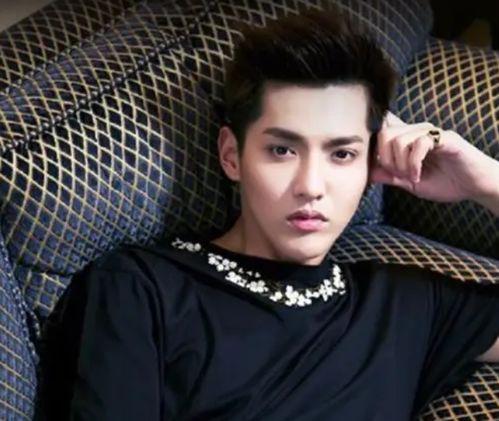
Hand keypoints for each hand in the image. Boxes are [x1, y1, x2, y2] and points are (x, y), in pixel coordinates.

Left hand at [369, 111, 498, 203]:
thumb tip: (369, 173)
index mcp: (409, 140)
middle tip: (399, 175)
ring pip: (399, 139)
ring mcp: (432, 133)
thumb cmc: (446, 183)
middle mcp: (418, 132)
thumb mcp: (411, 183)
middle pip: (385, 133)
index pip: (385, 128)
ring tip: (411, 177)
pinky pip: (420, 143)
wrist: (476, 187)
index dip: (374, 141)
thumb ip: (391, 176)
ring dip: (400, 164)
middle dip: (386, 159)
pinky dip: (414, 163)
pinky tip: (418, 175)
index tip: (378, 164)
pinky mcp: (446, 139)